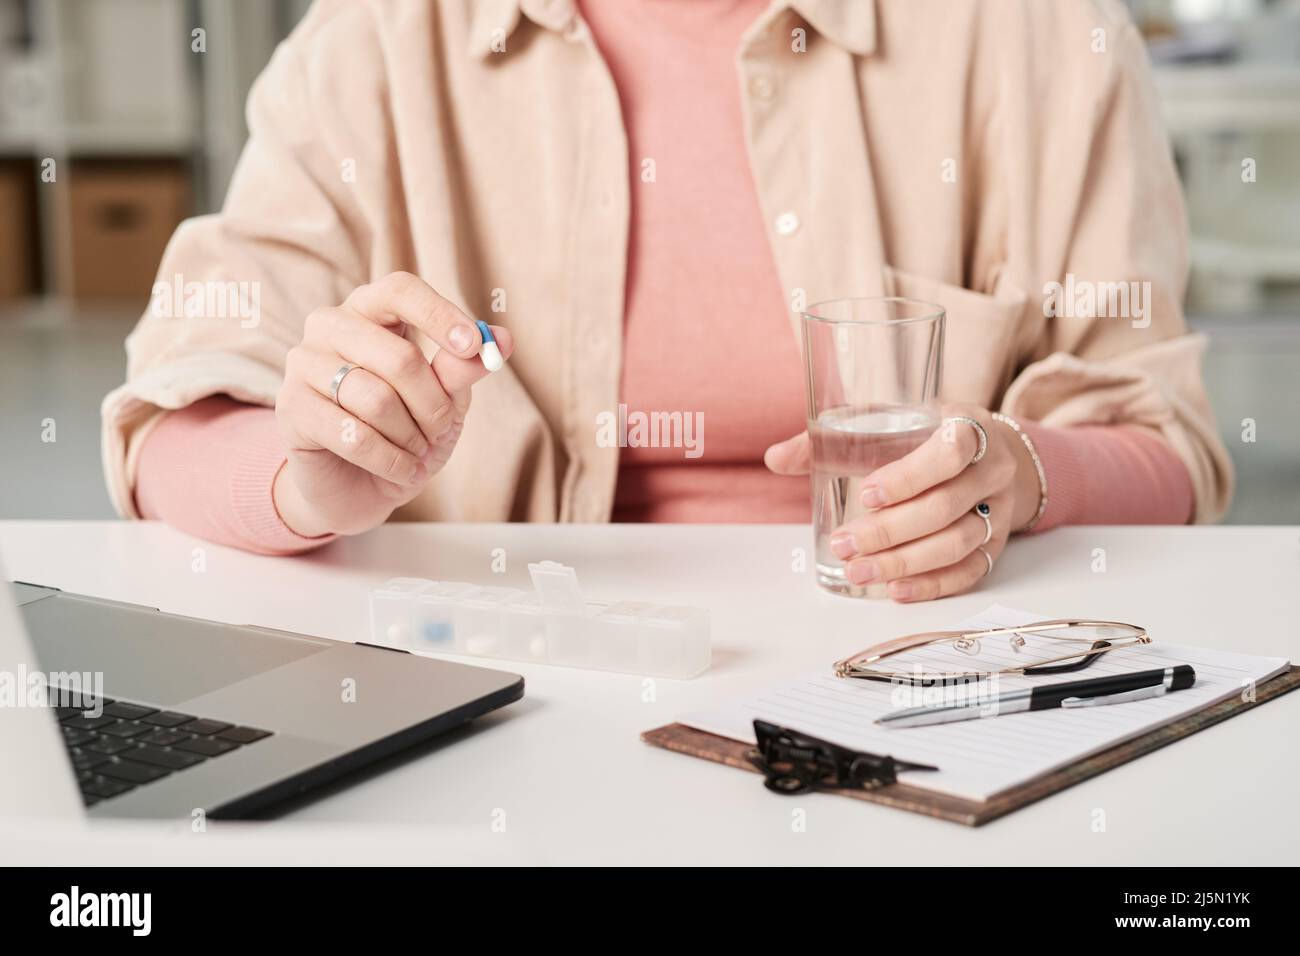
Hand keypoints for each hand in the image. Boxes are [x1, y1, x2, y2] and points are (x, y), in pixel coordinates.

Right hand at [273, 272, 512, 536]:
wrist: (359, 487)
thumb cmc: (404, 432)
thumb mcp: (444, 400)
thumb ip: (462, 369)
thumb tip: (502, 338)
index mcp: (370, 310)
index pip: (400, 290)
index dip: (439, 315)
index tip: (474, 344)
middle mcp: (330, 325)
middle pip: (399, 356)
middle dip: (434, 404)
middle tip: (442, 430)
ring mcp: (303, 363)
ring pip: (377, 399)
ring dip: (411, 437)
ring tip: (417, 452)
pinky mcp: (291, 408)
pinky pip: (354, 434)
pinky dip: (390, 460)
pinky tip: (402, 469)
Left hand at [765, 405, 1041, 601]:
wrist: (988, 453)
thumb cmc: (925, 435)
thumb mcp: (888, 423)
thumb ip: (833, 439)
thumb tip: (775, 458)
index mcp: (967, 428)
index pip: (948, 453)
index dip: (908, 477)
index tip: (866, 494)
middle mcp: (991, 470)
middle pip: (945, 507)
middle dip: (889, 532)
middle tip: (843, 544)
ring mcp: (999, 510)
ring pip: (958, 544)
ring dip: (905, 563)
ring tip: (858, 571)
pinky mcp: (997, 544)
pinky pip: (970, 571)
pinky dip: (932, 585)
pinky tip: (895, 589)